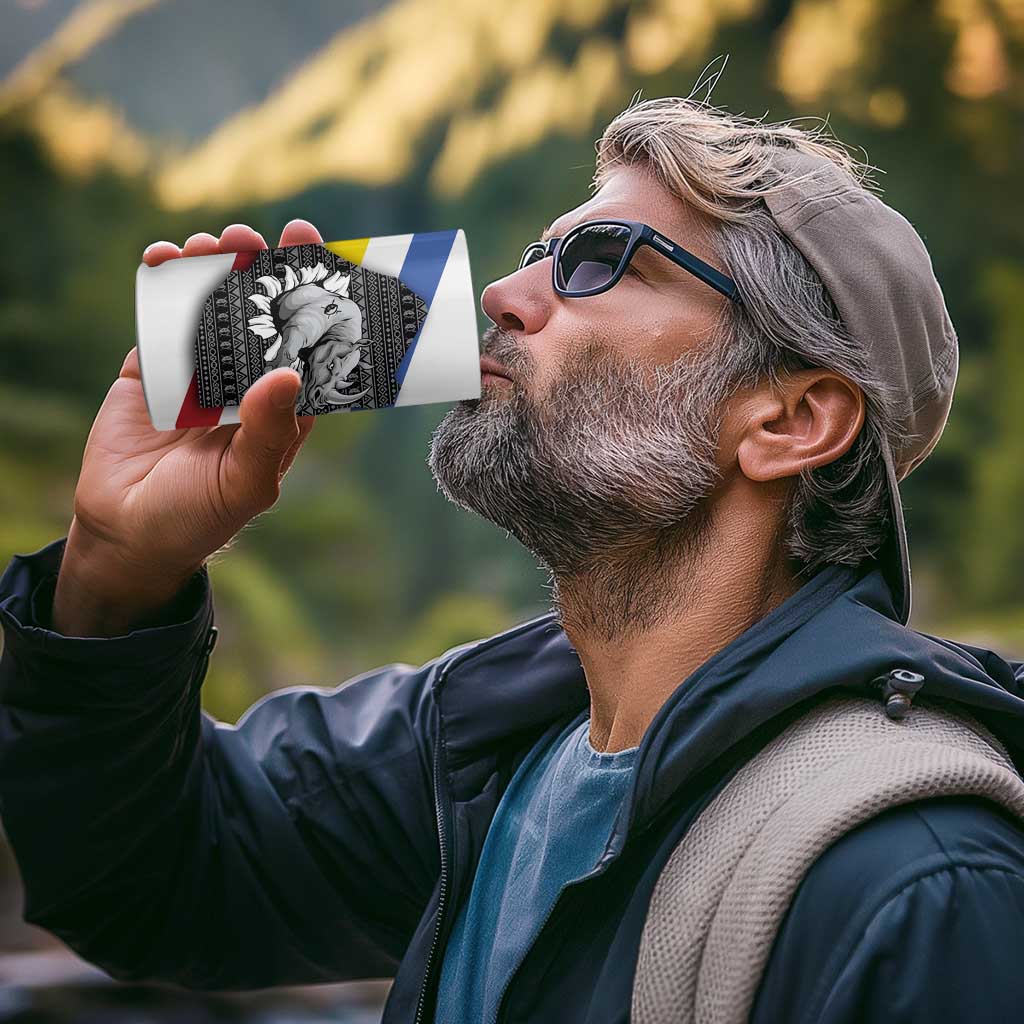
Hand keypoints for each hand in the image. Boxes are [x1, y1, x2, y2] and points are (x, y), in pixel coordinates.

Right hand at [52, 220, 322, 636]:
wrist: (127, 533)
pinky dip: (163, 286)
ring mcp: (199, 373)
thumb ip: (269, 432)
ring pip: (212, 308)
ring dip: (213, 270)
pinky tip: (165, 258)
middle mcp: (246, 384)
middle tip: (256, 236)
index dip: (313, 303)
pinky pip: (161, 320)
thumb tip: (288, 374)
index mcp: (281, 409)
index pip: (306, 346)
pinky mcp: (153, 370)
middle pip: (260, 316)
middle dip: (261, 272)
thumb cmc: (200, 517)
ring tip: (212, 243)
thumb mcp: (245, 482)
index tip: (317, 257)